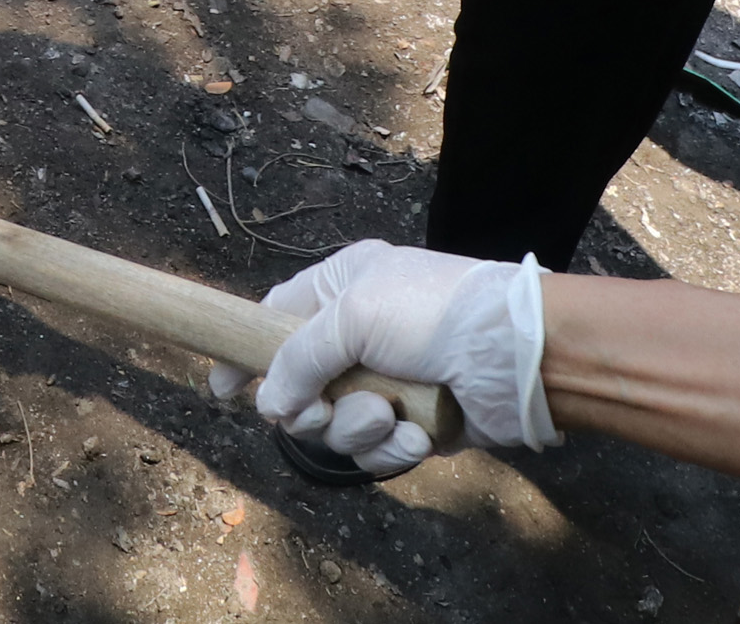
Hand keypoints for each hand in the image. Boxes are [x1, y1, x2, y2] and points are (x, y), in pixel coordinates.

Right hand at [206, 242, 553, 476]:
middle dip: (313, 407)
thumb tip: (269, 405)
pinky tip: (416, 435)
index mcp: (343, 288)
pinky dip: (393, 448)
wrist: (517, 356)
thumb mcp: (354, 314)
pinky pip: (376, 451)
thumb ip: (299, 356)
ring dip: (358, 429)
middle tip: (327, 409)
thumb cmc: (436, 314)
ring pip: (336, 426)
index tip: (222, 387)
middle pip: (299, 388)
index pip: (275, 319)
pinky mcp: (412, 423)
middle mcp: (361, 335)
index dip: (247, 354)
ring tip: (390, 415)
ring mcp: (387, 382)